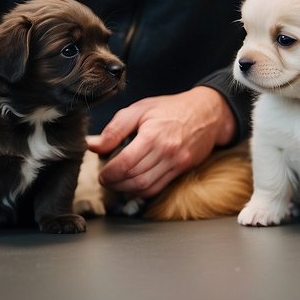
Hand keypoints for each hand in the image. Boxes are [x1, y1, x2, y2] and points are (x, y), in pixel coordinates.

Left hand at [88, 86, 235, 197]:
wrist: (206, 112)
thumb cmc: (171, 108)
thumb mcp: (139, 109)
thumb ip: (115, 129)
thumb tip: (93, 146)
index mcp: (152, 135)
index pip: (124, 164)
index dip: (108, 174)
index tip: (101, 173)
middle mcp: (165, 152)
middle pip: (134, 178)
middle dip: (114, 183)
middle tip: (105, 179)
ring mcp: (175, 163)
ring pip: (145, 187)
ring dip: (126, 190)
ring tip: (116, 183)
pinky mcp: (181, 169)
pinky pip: (158, 188)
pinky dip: (142, 191)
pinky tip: (132, 185)